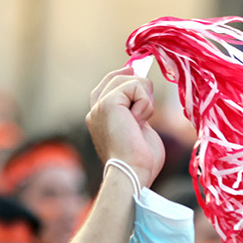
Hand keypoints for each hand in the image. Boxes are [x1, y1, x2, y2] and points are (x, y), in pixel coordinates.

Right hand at [86, 69, 165, 187]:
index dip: (122, 75)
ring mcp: (100, 106)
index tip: (135, 69)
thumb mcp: (140, 130)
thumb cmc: (140, 161)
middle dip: (141, 89)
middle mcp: (96, 111)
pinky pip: (136, 86)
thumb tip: (145, 91)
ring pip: (130, 79)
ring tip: (141, 122)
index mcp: (100, 119)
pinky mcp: (108, 103)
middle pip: (119, 78)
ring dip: (145, 99)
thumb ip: (138, 111)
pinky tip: (139, 121)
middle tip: (146, 115)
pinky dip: (145, 103)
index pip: (107, 86)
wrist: (133, 173)